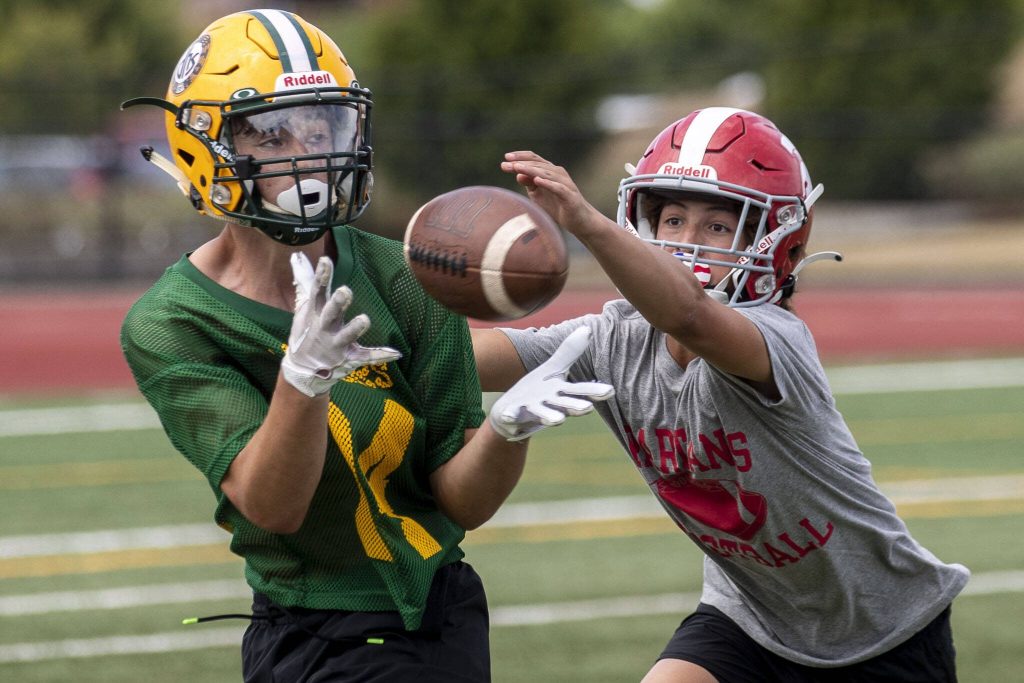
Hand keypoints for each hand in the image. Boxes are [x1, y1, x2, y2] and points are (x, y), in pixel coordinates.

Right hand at [281, 253, 401, 396]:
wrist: (303, 370)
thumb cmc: (307, 332)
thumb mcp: (304, 306)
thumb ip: (304, 280)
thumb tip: (297, 255)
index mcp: (315, 312)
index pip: (317, 291)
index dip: (321, 276)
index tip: (326, 260)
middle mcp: (324, 328)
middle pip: (330, 313)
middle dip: (337, 303)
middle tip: (345, 291)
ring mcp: (336, 344)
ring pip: (347, 336)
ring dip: (355, 329)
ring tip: (364, 319)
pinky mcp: (348, 358)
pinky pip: (366, 357)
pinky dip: (380, 355)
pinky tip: (396, 353)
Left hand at [489, 326, 613, 440]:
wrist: (510, 413)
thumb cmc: (537, 391)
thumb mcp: (553, 369)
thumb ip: (569, 352)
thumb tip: (588, 328)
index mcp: (561, 393)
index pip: (581, 391)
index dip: (595, 391)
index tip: (610, 391)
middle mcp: (551, 405)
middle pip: (566, 405)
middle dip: (575, 406)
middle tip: (587, 408)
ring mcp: (532, 411)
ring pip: (544, 414)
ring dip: (550, 416)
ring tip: (558, 420)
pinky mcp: (514, 416)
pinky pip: (513, 416)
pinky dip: (512, 415)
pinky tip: (509, 414)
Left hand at [500, 151, 600, 236]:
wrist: (579, 221)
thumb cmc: (558, 206)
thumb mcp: (539, 194)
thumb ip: (529, 184)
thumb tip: (517, 175)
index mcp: (550, 171)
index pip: (534, 159)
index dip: (520, 156)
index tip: (505, 158)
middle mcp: (558, 174)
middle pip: (538, 164)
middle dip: (521, 163)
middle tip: (505, 165)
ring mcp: (565, 184)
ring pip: (547, 173)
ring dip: (531, 170)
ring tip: (517, 168)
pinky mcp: (570, 196)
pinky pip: (558, 188)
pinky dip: (548, 183)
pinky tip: (537, 180)